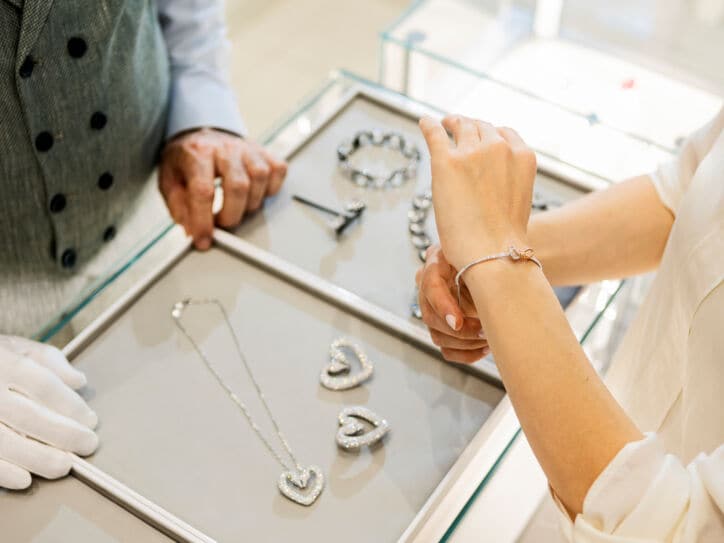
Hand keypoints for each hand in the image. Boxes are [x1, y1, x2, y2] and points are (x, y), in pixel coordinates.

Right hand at [0, 336, 97, 489]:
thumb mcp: (16, 348)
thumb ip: (50, 361)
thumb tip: (79, 381)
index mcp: (4, 362)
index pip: (43, 385)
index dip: (70, 405)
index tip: (91, 421)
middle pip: (27, 415)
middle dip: (62, 434)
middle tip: (87, 445)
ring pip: (4, 441)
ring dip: (37, 457)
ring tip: (64, 466)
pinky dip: (2, 472)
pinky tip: (25, 479)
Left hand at [159, 128, 286, 249]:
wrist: (201, 133)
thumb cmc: (187, 159)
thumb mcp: (169, 180)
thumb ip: (178, 206)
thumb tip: (192, 230)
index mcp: (198, 152)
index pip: (203, 191)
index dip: (204, 221)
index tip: (203, 240)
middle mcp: (225, 148)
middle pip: (238, 187)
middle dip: (230, 216)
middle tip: (221, 222)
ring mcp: (248, 148)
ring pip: (260, 179)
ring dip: (250, 203)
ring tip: (236, 207)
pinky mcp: (264, 152)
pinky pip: (277, 172)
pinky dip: (270, 188)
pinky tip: (254, 193)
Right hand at [416, 245, 488, 362]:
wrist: (488, 259)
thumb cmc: (488, 254)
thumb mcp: (485, 253)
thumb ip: (485, 269)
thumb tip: (496, 297)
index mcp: (436, 263)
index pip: (430, 286)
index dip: (442, 306)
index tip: (457, 322)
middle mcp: (427, 287)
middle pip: (431, 317)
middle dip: (460, 331)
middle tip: (485, 332)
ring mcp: (432, 309)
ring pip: (438, 336)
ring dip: (466, 343)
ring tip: (490, 338)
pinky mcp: (441, 327)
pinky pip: (447, 350)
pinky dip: (467, 353)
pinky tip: (485, 347)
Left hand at [418, 115, 536, 269]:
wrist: (493, 253)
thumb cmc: (503, 240)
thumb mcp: (517, 200)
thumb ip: (505, 181)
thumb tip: (486, 185)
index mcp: (522, 156)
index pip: (504, 133)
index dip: (489, 134)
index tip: (480, 137)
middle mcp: (499, 147)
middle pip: (480, 127)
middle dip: (470, 126)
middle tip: (458, 127)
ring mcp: (472, 153)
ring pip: (460, 126)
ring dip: (452, 124)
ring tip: (444, 125)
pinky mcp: (446, 162)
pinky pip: (435, 134)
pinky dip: (429, 125)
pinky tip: (424, 122)